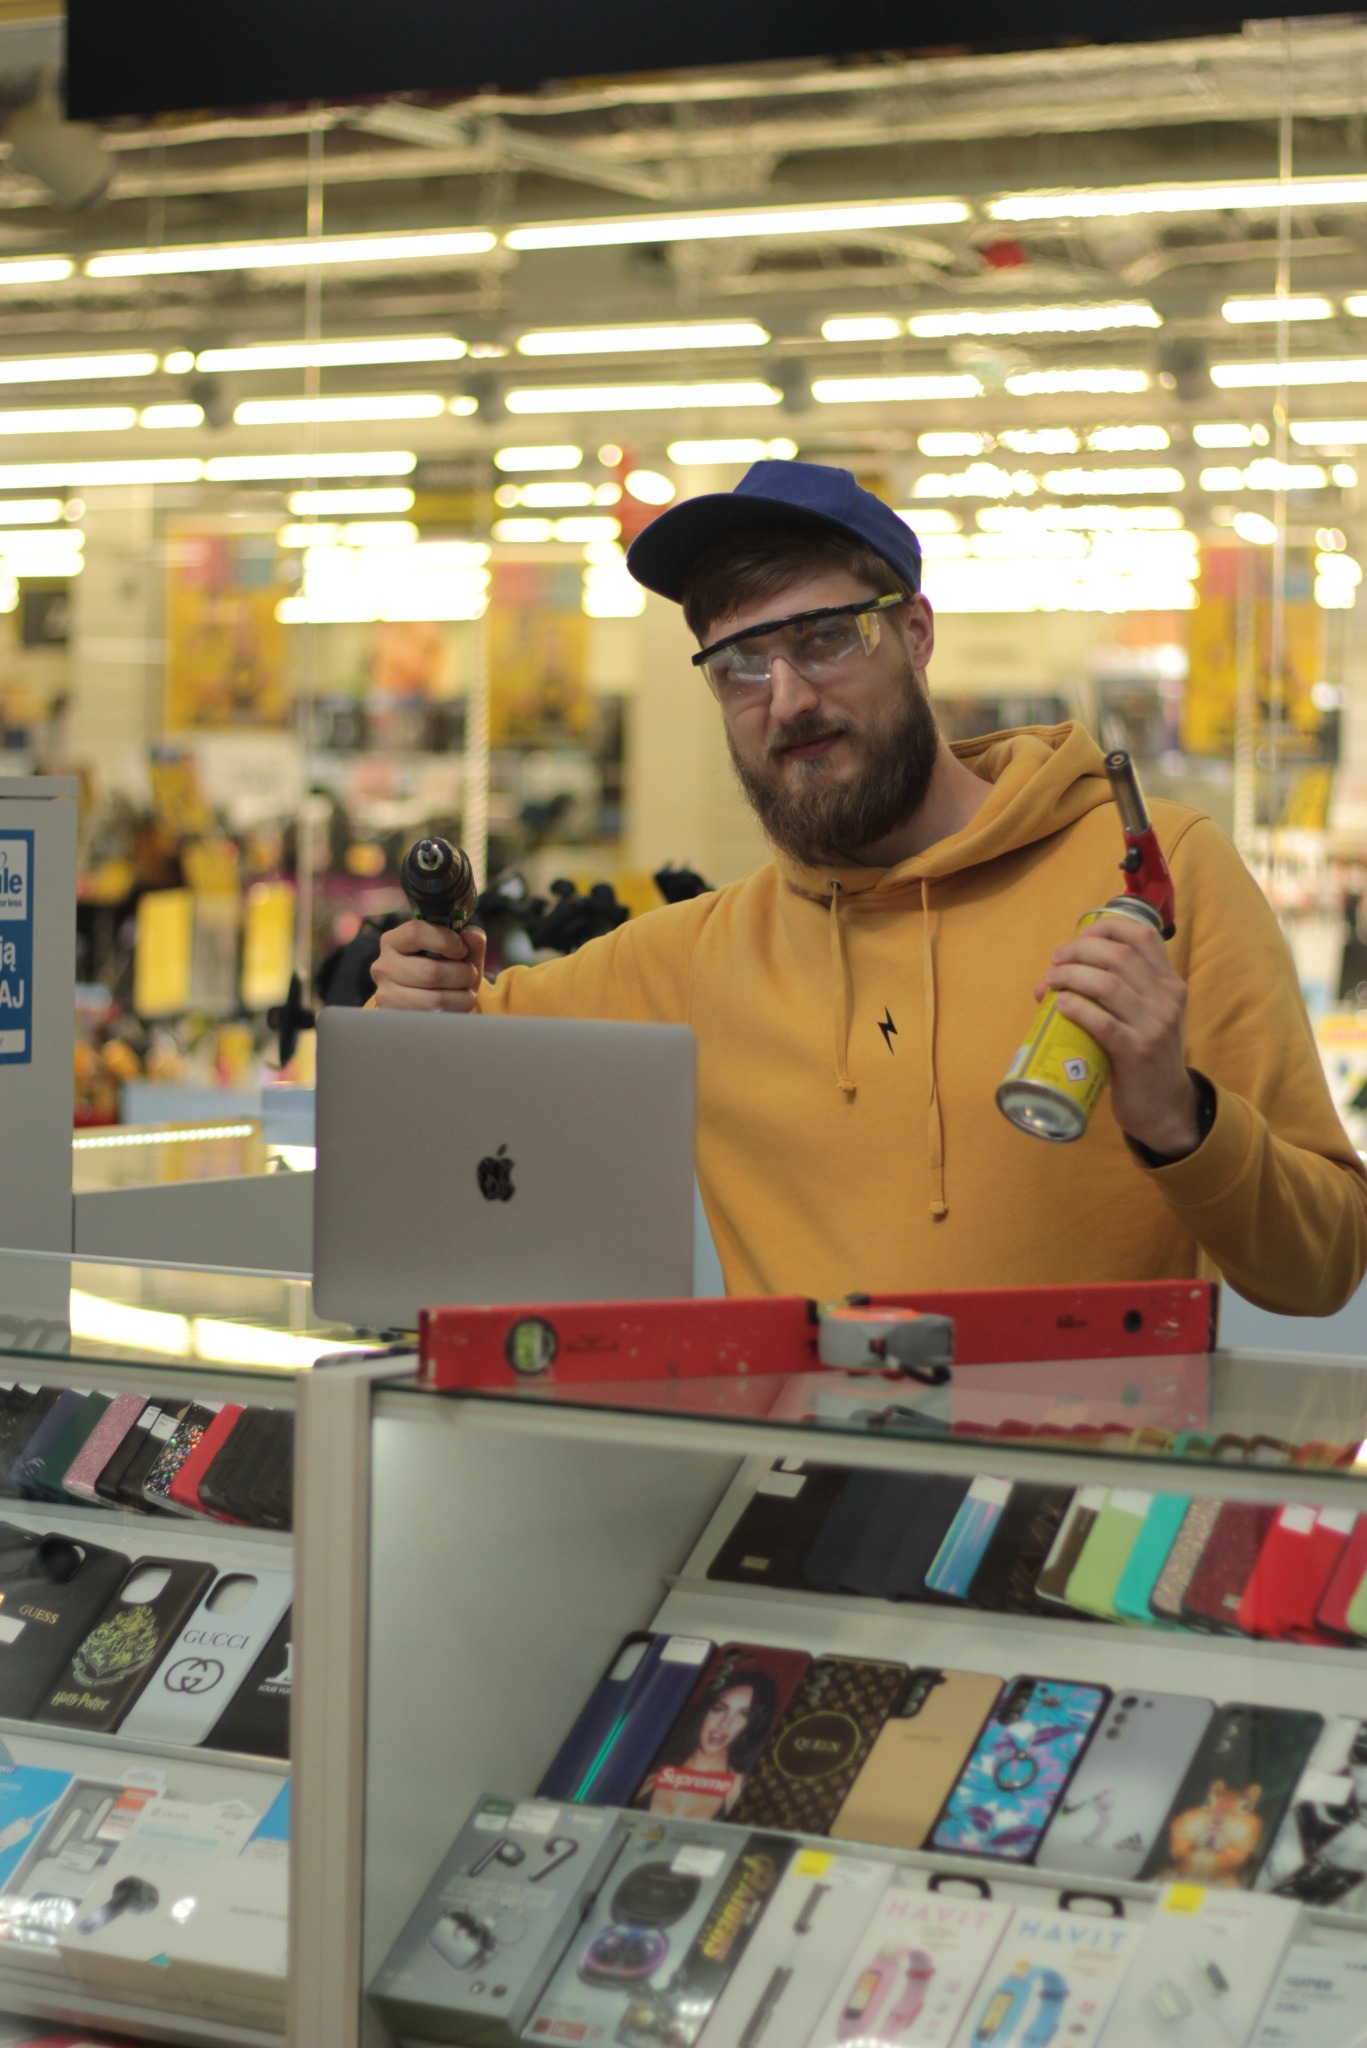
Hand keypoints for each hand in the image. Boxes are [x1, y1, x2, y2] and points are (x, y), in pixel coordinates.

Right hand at [371, 919, 486, 1011]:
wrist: (428, 1003)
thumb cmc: (443, 969)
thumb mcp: (458, 952)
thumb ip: (470, 940)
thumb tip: (473, 936)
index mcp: (393, 941)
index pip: (415, 933)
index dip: (446, 941)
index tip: (462, 950)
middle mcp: (384, 966)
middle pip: (431, 972)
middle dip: (462, 974)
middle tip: (470, 975)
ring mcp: (387, 995)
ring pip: (436, 1000)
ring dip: (463, 997)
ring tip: (466, 992)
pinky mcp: (397, 1019)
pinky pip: (437, 1019)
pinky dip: (456, 1012)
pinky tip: (456, 1006)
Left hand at [1038, 913, 1201, 1157]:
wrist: (1166, 1106)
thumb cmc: (1146, 1056)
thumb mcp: (1149, 1015)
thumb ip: (1124, 991)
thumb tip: (1066, 970)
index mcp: (1170, 984)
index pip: (1144, 936)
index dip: (1107, 927)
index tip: (1080, 935)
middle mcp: (1166, 999)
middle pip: (1118, 956)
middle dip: (1079, 951)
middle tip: (1055, 962)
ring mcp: (1154, 1026)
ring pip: (1108, 984)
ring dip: (1071, 976)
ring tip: (1050, 981)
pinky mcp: (1137, 1052)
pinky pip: (1103, 1022)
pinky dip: (1077, 1008)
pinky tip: (1060, 1005)